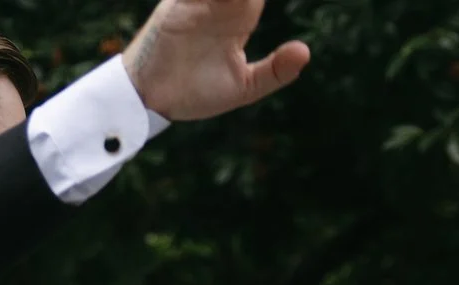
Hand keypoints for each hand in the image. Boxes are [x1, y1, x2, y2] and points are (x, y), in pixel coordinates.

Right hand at [123, 0, 308, 122]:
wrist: (153, 100)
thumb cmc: (195, 93)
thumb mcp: (243, 88)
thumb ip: (274, 72)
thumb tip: (305, 51)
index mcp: (238, 19)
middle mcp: (220, 5)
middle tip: (254, 0)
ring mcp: (198, 1)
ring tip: (242, 0)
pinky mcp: (177, 3)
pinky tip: (223, 2)